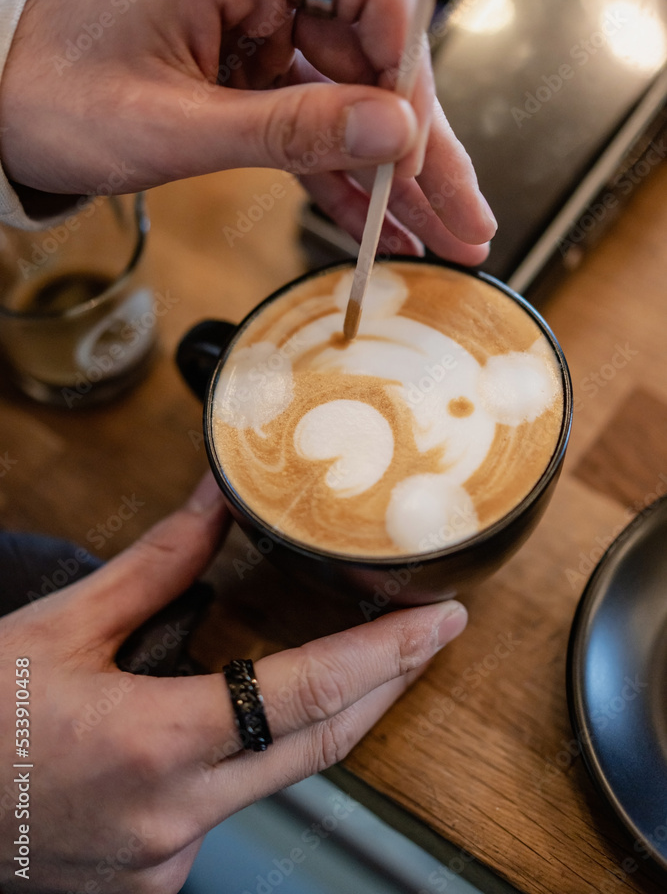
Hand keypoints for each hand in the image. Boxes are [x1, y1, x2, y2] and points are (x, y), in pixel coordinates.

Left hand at [0, 0, 494, 262]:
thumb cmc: (55, 91)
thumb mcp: (175, 124)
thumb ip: (289, 129)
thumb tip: (395, 133)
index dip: (409, 67)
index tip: (420, 145)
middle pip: (376, 60)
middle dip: (423, 148)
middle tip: (467, 217)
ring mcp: (259, 36)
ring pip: (353, 104)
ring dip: (396, 176)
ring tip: (442, 237)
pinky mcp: (249, 80)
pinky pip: (314, 128)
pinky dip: (344, 178)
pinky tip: (381, 225)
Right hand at [0, 473, 466, 892]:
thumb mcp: (61, 629)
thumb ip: (155, 567)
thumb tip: (214, 504)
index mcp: (154, 747)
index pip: (308, 696)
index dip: (388, 654)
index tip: (443, 621)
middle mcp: (172, 822)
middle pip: (320, 748)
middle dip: (386, 686)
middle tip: (429, 634)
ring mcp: (162, 865)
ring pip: (275, 781)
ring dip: (320, 721)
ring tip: (355, 663)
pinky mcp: (148, 882)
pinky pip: (223, 812)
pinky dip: (249, 760)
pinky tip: (239, 722)